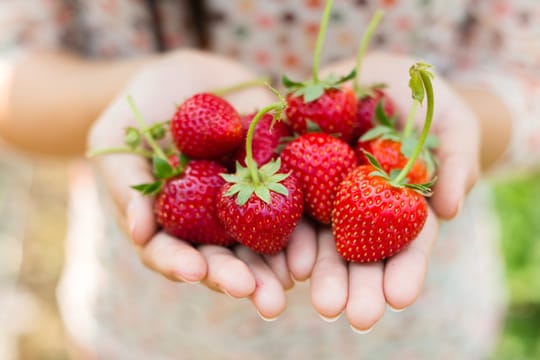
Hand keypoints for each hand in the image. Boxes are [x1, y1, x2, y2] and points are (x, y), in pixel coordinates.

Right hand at [87, 50, 316, 318]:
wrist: (183, 79)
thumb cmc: (136, 114)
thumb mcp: (115, 144)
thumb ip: (123, 184)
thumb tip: (139, 230)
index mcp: (170, 223)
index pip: (172, 253)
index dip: (181, 264)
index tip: (193, 271)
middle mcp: (209, 222)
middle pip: (224, 258)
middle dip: (241, 278)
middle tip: (261, 298)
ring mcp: (244, 201)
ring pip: (262, 240)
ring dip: (278, 264)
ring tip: (293, 280)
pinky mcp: (274, 176)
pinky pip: (290, 201)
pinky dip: (302, 223)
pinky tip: (313, 242)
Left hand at [288, 52, 479, 330]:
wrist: (374, 76)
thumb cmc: (422, 100)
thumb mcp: (451, 124)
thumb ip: (456, 161)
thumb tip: (450, 209)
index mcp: (399, 204)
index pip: (406, 243)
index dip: (405, 271)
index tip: (399, 298)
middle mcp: (359, 207)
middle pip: (359, 252)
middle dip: (358, 285)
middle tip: (356, 317)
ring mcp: (323, 192)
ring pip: (319, 237)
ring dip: (319, 271)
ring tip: (320, 303)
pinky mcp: (293, 171)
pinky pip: (284, 202)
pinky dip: (284, 230)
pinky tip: (285, 259)